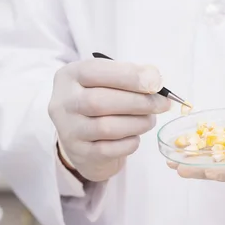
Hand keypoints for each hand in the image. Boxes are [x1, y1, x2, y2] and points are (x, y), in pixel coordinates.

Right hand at [48, 59, 170, 181]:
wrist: (83, 139)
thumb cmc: (101, 102)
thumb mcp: (107, 82)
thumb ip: (128, 77)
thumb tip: (155, 79)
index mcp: (69, 77)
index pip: (94, 71)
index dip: (128, 76)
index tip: (155, 82)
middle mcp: (63, 103)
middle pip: (99, 102)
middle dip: (138, 102)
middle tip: (162, 104)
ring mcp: (69, 130)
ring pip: (106, 128)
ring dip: (138, 123)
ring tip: (150, 120)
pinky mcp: (81, 153)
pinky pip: (110, 150)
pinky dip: (130, 142)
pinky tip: (135, 136)